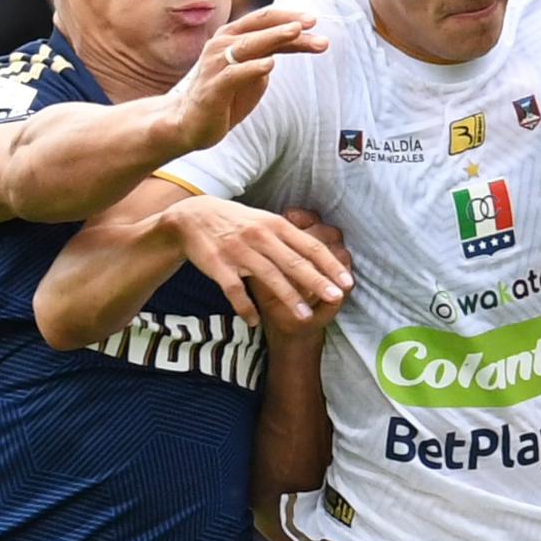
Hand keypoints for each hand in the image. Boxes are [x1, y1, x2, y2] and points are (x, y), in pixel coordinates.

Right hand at [166, 6, 328, 152]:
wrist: (187, 123)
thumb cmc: (224, 96)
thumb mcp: (253, 73)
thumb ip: (269, 56)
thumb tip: (294, 45)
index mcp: (233, 36)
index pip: (265, 20)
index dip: (290, 18)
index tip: (316, 21)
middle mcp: (222, 44)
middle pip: (259, 27)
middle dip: (287, 23)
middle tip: (313, 22)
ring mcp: (215, 64)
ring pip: (247, 44)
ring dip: (273, 36)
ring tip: (295, 32)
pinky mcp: (212, 87)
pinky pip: (234, 74)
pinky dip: (252, 68)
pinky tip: (270, 64)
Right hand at [169, 197, 350, 327]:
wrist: (193, 218)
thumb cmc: (236, 222)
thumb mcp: (264, 221)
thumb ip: (289, 236)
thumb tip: (321, 252)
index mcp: (275, 225)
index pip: (309, 246)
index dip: (330, 264)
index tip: (347, 281)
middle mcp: (260, 236)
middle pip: (294, 262)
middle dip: (317, 281)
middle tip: (337, 297)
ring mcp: (239, 251)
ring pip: (268, 276)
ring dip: (288, 297)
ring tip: (304, 316)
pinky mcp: (218, 266)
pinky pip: (235, 291)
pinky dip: (245, 308)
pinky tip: (254, 322)